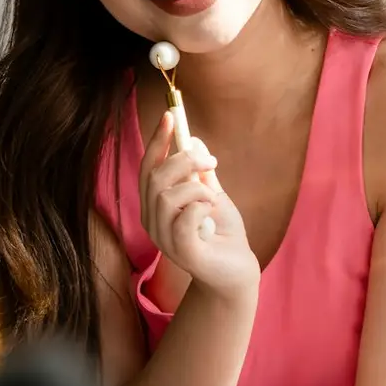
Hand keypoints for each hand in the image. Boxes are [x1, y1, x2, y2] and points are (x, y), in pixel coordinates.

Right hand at [139, 110, 259, 298]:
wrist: (237, 269)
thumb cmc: (222, 233)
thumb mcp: (212, 194)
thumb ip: (200, 172)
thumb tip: (192, 140)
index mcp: (156, 205)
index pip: (148, 167)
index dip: (157, 141)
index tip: (171, 116)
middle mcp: (153, 221)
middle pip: (154, 177)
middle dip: (183, 160)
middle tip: (211, 162)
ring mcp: (164, 239)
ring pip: (166, 197)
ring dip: (196, 188)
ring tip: (213, 198)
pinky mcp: (182, 253)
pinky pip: (182, 220)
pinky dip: (200, 207)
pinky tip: (210, 213)